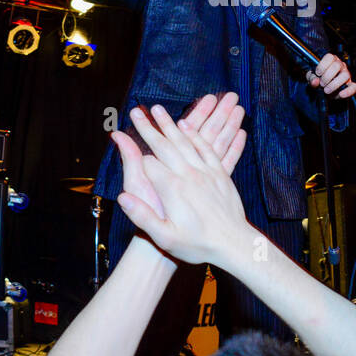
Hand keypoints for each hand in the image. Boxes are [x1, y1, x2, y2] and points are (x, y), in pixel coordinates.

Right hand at [113, 102, 250, 266]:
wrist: (233, 245)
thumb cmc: (198, 245)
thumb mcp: (165, 237)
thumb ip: (142, 216)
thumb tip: (122, 197)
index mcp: (172, 189)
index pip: (148, 162)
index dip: (135, 149)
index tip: (123, 131)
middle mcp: (189, 175)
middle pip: (165, 145)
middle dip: (150, 127)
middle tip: (139, 111)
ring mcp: (206, 172)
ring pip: (186, 141)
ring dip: (171, 124)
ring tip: (159, 110)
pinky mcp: (219, 174)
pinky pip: (206, 148)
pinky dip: (195, 135)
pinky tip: (188, 126)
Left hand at [306, 53, 355, 98]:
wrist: (324, 91)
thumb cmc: (319, 80)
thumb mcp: (312, 78)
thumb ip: (312, 78)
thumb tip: (315, 82)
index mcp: (331, 60)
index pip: (330, 57)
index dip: (322, 65)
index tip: (317, 73)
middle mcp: (340, 65)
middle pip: (337, 65)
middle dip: (327, 76)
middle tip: (322, 84)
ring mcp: (347, 74)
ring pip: (345, 75)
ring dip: (334, 84)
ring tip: (326, 90)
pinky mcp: (351, 85)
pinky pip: (354, 87)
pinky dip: (348, 91)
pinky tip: (340, 94)